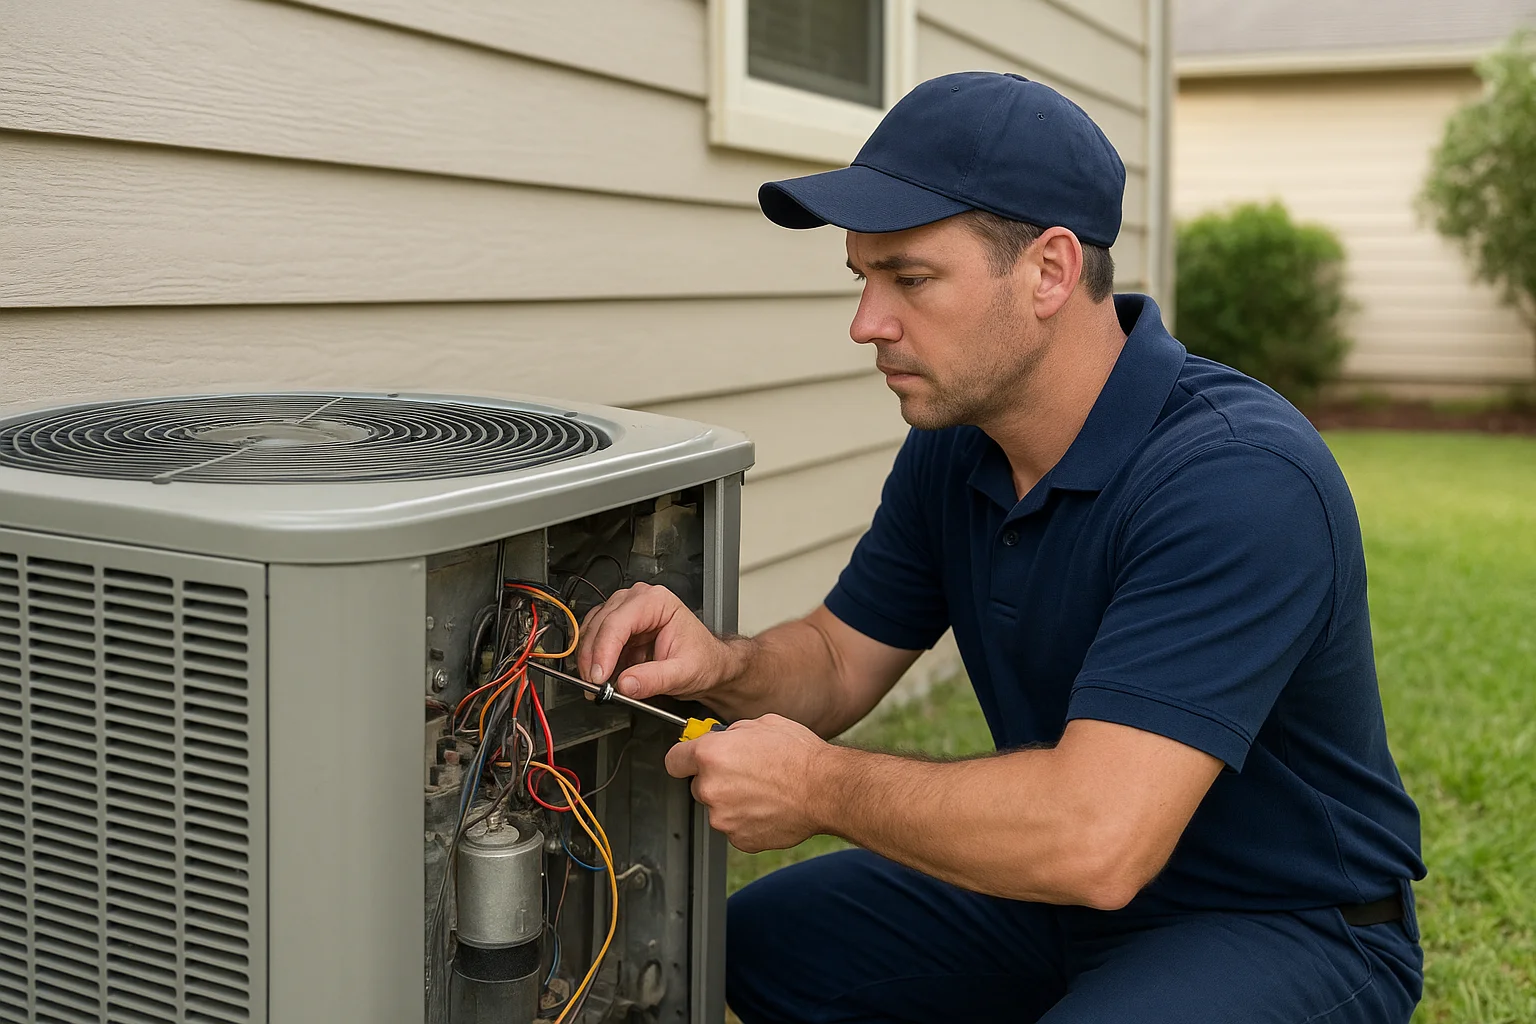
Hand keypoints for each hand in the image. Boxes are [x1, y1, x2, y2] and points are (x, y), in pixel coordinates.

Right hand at [576, 582, 736, 700]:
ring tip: (598, 686)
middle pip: (600, 625)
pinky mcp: (618, 628)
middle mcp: (638, 600)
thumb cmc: (702, 659)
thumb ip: (654, 679)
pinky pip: (595, 640)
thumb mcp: (683, 673)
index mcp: (657, 601)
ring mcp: (625, 612)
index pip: (618, 622)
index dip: (603, 650)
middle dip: (593, 658)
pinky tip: (602, 677)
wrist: (708, 664)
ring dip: (589, 660)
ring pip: (592, 631)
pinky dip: (593, 660)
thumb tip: (625, 684)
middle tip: (595, 687)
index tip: (599, 676)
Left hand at [664, 714, 832, 852]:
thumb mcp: (761, 724)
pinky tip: (768, 807)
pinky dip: (747, 820)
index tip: (692, 761)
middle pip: (697, 785)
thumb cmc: (799, 755)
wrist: (826, 789)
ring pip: (717, 808)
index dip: (685, 758)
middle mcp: (711, 787)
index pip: (673, 760)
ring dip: (732, 801)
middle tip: (746, 772)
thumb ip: (730, 734)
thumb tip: (721, 739)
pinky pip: (734, 827)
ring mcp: (723, 818)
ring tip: (763, 790)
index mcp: (711, 755)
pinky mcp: (739, 839)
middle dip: (716, 780)